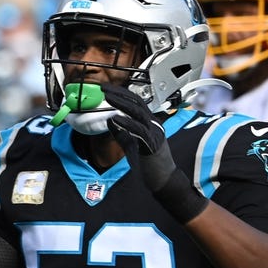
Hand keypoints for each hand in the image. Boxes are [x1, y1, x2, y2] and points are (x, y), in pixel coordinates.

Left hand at [102, 84, 207, 222]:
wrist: (164, 180)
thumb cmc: (149, 163)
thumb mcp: (131, 144)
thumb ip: (121, 133)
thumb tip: (109, 120)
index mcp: (149, 123)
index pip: (135, 102)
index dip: (121, 93)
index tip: (106, 88)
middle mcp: (154, 124)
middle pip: (137, 102)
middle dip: (119, 93)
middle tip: (103, 88)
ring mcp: (154, 133)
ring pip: (138, 113)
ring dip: (122, 104)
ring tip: (108, 97)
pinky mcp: (152, 144)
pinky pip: (138, 130)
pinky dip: (126, 123)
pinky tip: (115, 118)